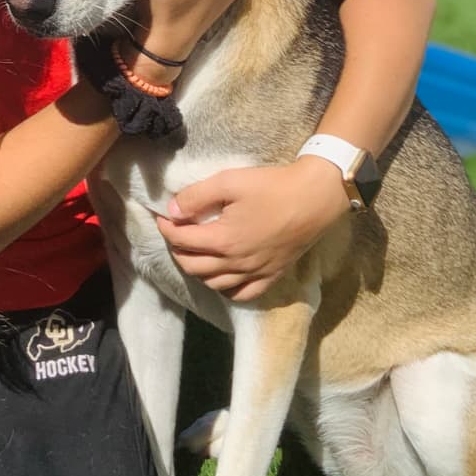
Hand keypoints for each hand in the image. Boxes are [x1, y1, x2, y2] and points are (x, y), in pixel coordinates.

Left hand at [153, 157, 349, 301]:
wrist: (313, 199)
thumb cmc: (271, 187)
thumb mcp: (230, 182)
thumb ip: (197, 196)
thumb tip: (172, 211)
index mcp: (223, 240)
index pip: (182, 241)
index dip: (167, 229)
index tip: (162, 217)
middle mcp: (236, 263)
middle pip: (194, 266)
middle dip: (178, 250)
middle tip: (175, 233)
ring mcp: (255, 273)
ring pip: (214, 283)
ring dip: (197, 269)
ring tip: (195, 251)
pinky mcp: (272, 276)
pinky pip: (242, 294)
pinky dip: (226, 289)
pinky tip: (222, 276)